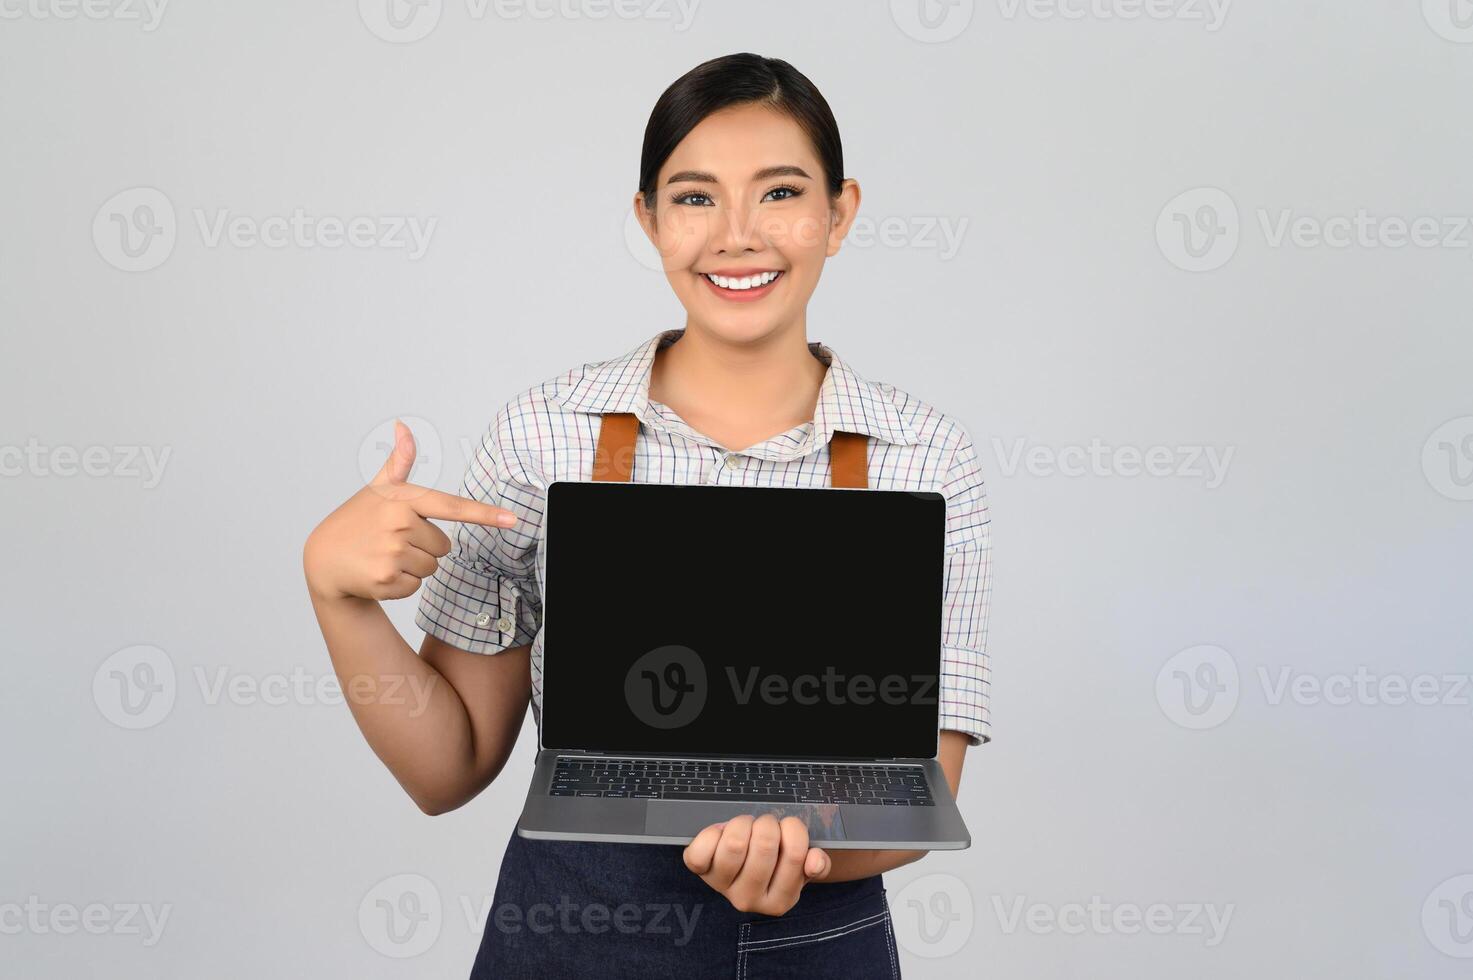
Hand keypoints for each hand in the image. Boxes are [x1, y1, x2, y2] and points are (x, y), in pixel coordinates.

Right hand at [303, 420, 517, 601]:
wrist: (324, 559)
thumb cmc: (357, 520)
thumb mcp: (378, 489)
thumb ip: (399, 460)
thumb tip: (404, 426)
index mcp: (403, 500)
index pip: (452, 507)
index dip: (485, 514)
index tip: (512, 519)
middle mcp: (399, 525)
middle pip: (444, 546)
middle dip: (423, 546)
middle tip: (393, 540)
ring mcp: (392, 554)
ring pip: (432, 567)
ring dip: (413, 566)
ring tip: (385, 555)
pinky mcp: (387, 581)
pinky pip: (417, 586)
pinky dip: (401, 584)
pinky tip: (380, 572)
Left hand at [682, 814, 831, 915]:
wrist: (744, 868)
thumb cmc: (776, 862)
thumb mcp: (801, 867)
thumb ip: (817, 865)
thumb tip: (815, 860)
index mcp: (780, 901)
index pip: (796, 854)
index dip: (793, 830)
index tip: (787, 833)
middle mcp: (749, 900)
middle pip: (765, 844)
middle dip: (768, 824)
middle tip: (766, 827)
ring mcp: (722, 887)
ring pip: (735, 843)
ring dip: (743, 824)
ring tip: (746, 828)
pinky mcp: (701, 873)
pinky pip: (701, 851)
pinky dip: (712, 832)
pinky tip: (723, 834)